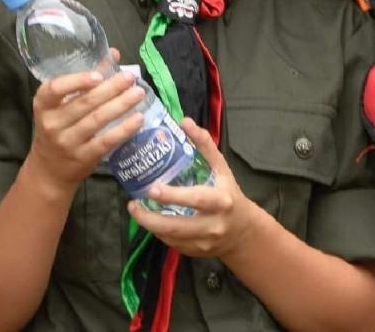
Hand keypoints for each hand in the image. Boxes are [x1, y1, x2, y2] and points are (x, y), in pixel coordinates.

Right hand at [24, 53, 145, 192]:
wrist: (49, 171)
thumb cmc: (58, 128)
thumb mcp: (62, 104)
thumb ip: (87, 79)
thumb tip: (113, 54)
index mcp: (44, 105)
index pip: (54, 89)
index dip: (76, 81)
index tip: (98, 75)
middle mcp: (53, 123)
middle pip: (84, 103)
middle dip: (110, 89)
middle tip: (129, 78)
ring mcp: (68, 142)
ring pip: (97, 120)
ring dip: (120, 105)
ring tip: (138, 93)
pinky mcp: (83, 157)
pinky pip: (105, 141)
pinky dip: (123, 130)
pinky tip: (138, 119)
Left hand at [128, 119, 258, 259]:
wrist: (242, 232)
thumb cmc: (229, 194)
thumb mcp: (222, 169)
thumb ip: (204, 145)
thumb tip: (184, 121)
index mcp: (221, 201)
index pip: (196, 199)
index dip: (173, 196)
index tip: (152, 189)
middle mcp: (213, 225)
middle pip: (177, 226)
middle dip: (151, 218)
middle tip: (132, 204)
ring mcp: (203, 242)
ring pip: (171, 237)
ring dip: (149, 225)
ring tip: (134, 209)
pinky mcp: (195, 252)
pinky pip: (172, 244)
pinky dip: (158, 232)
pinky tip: (149, 220)